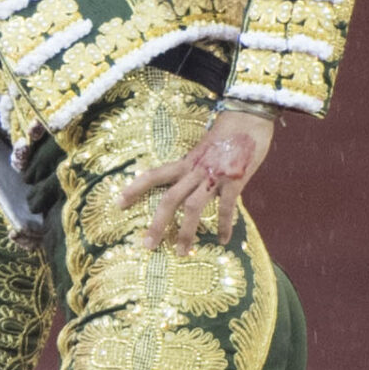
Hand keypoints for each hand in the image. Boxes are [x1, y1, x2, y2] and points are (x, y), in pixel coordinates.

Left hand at [118, 107, 273, 250]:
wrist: (250, 116)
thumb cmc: (228, 132)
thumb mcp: (204, 149)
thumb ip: (196, 167)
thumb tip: (191, 183)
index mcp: (185, 161)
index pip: (154, 176)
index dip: (135, 189)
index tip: (118, 204)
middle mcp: (195, 170)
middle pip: (169, 199)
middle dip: (157, 224)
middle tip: (147, 245)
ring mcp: (214, 176)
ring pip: (193, 207)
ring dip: (186, 232)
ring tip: (181, 252)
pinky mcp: (235, 180)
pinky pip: (227, 207)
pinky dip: (224, 225)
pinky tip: (222, 240)